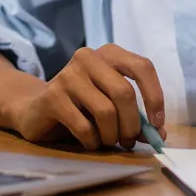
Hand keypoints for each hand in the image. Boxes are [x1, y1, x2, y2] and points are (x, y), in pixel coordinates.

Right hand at [8, 44, 166, 150]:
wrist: (36, 109)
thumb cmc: (82, 107)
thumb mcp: (112, 106)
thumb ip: (137, 116)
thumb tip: (159, 133)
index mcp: (109, 53)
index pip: (142, 67)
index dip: (155, 97)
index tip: (157, 124)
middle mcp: (88, 57)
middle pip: (124, 93)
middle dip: (132, 125)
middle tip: (129, 141)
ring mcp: (68, 74)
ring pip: (106, 112)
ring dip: (112, 136)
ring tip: (107, 141)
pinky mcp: (52, 96)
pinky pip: (84, 127)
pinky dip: (92, 141)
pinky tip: (89, 141)